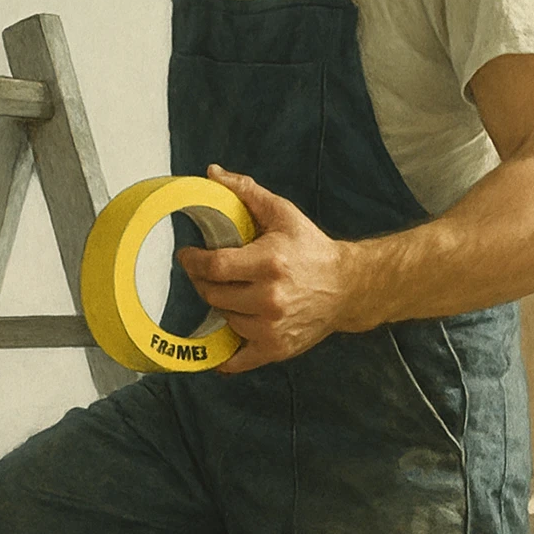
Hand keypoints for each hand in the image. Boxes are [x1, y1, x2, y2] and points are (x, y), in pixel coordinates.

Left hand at [176, 165, 368, 373]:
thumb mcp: (282, 213)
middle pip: (214, 295)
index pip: (215, 266)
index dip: (193, 261)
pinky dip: (224, 355)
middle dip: (203, 282)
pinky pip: (238, 360)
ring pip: (224, 320)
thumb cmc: (311, 248)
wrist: (347, 287)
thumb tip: (212, 173)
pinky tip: (216, 346)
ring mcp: (272, 328)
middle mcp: (270, 298)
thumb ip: (246, 192)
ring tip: (225, 293)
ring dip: (219, 307)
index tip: (186, 255)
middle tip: (203, 272)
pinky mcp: (276, 349)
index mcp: (269, 263)